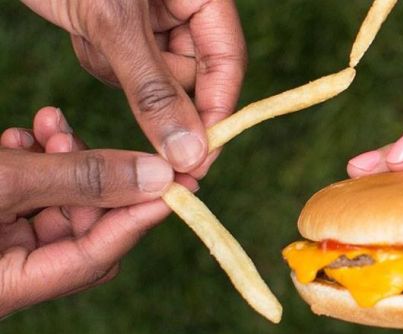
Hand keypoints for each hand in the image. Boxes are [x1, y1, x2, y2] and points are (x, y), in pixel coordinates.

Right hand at [0, 107, 190, 317]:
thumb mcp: (5, 183)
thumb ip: (79, 179)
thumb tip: (158, 177)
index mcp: (9, 289)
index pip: (96, 257)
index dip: (138, 215)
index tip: (178, 180)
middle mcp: (8, 276)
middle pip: (79, 229)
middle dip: (87, 175)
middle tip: (75, 134)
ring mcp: (0, 250)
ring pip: (54, 205)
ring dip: (58, 160)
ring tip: (46, 124)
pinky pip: (26, 198)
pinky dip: (32, 164)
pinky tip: (22, 136)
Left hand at [21, 0, 246, 176]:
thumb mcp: (114, 21)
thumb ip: (153, 89)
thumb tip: (189, 154)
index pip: (227, 65)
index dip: (216, 113)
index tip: (197, 160)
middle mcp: (187, 11)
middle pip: (193, 80)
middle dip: (154, 87)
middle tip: (119, 66)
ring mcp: (157, 22)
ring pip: (156, 82)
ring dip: (121, 72)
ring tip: (93, 31)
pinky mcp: (125, 31)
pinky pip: (126, 72)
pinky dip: (101, 60)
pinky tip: (84, 30)